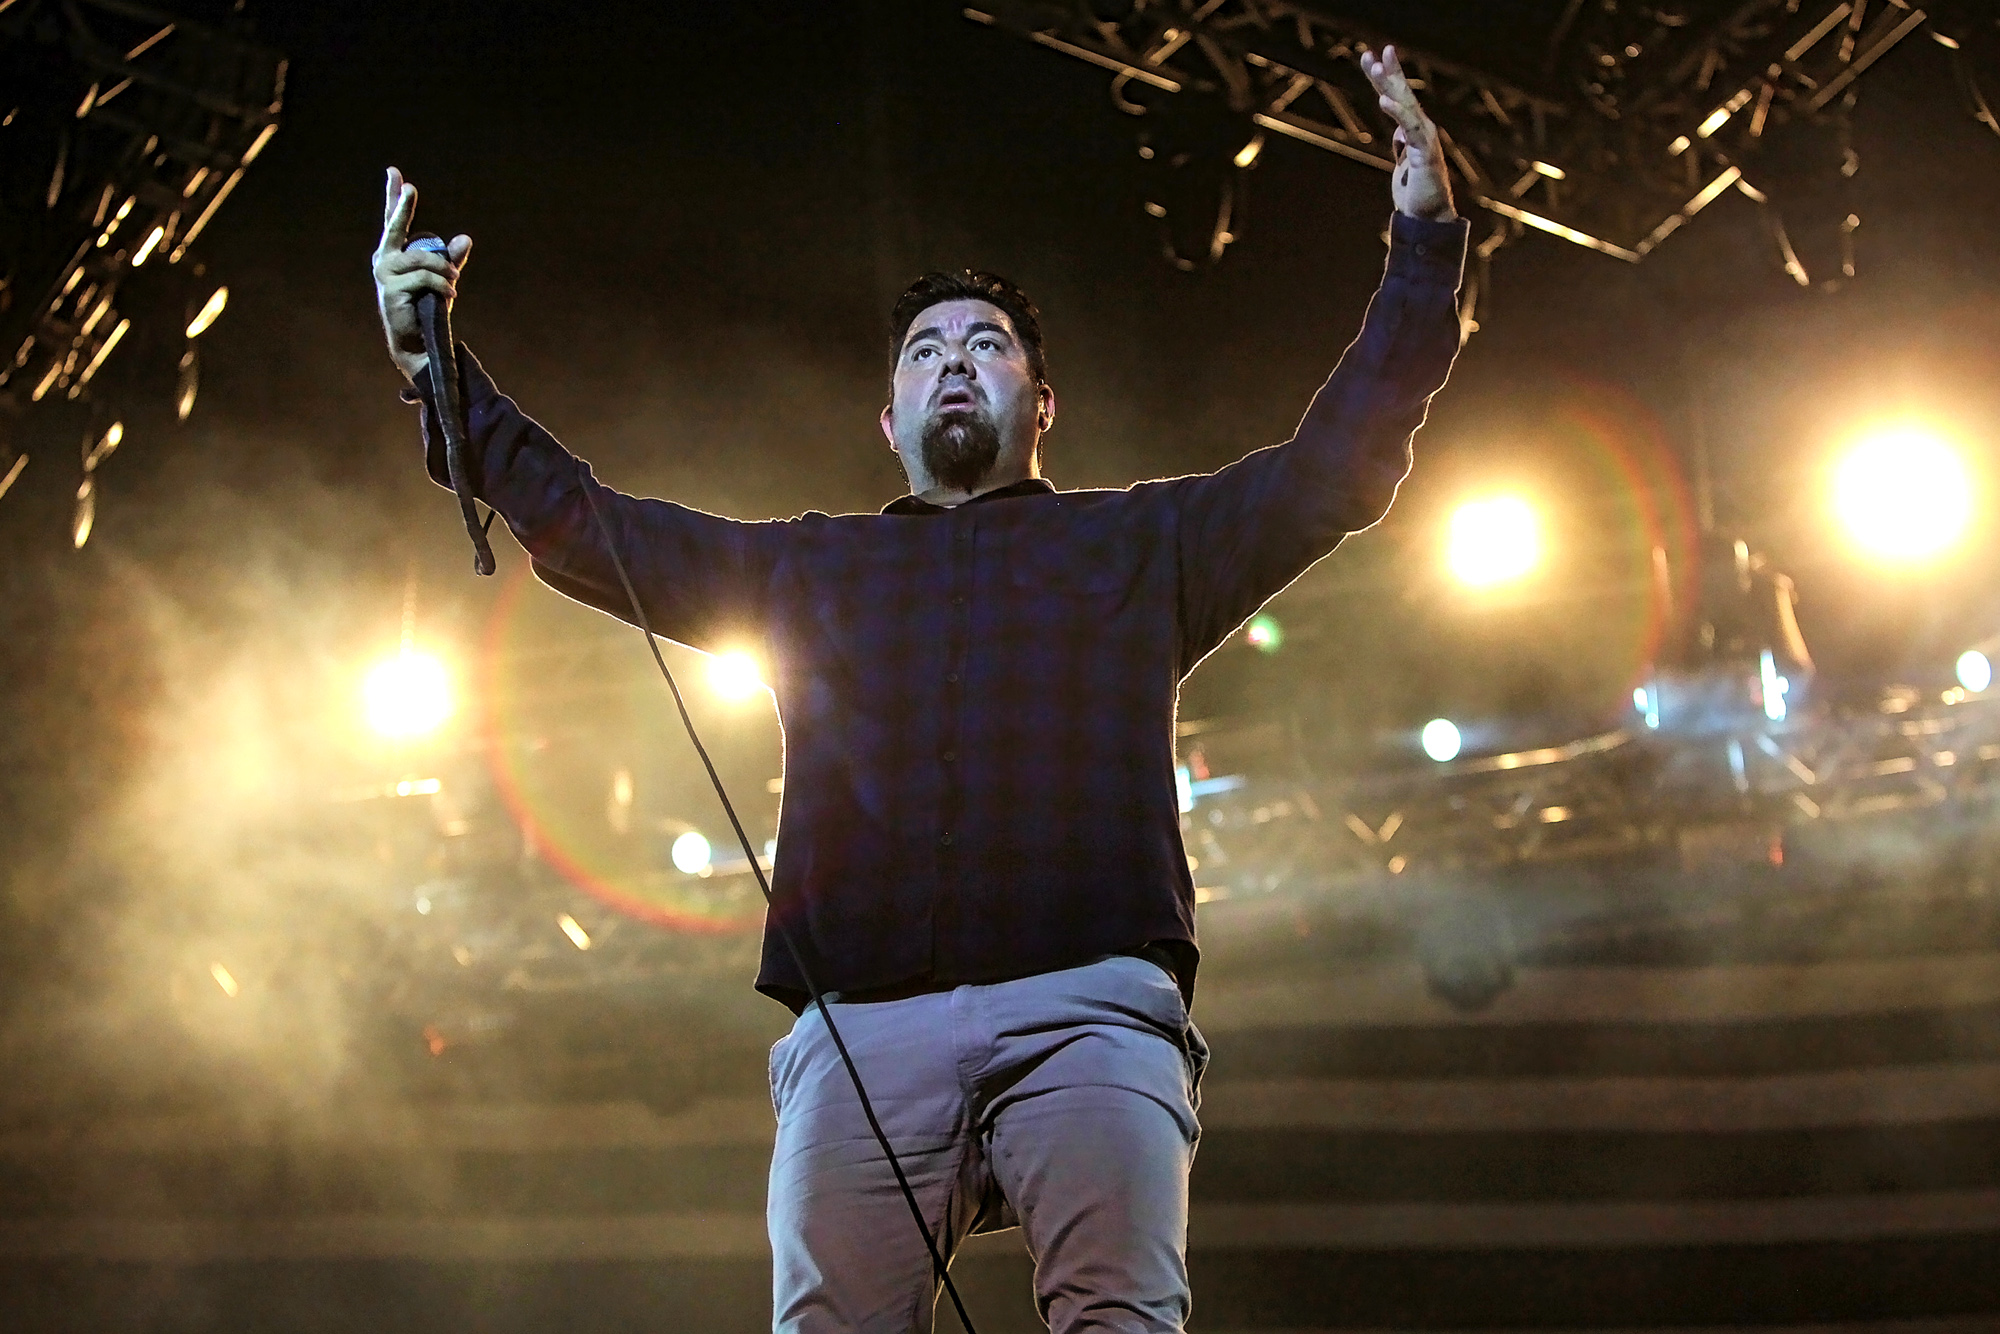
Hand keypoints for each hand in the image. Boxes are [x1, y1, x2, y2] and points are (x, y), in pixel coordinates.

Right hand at [371, 167, 472, 380]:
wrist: (417, 341)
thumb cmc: (426, 308)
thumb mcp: (441, 279)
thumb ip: (449, 258)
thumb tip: (465, 238)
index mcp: (393, 254)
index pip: (393, 221)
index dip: (393, 197)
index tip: (394, 173)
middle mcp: (384, 260)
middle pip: (395, 227)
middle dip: (403, 207)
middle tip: (410, 188)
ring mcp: (385, 275)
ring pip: (421, 259)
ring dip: (443, 269)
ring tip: (454, 280)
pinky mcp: (392, 290)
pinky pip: (424, 278)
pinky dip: (442, 284)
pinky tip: (450, 293)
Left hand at [1358, 45, 1455, 223]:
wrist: (1428, 219)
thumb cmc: (1417, 193)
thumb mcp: (1403, 163)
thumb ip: (1402, 144)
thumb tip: (1398, 133)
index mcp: (1413, 131)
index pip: (1396, 98)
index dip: (1383, 78)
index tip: (1369, 59)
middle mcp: (1421, 130)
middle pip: (1402, 95)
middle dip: (1388, 72)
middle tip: (1375, 51)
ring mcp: (1425, 140)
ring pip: (1406, 106)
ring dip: (1391, 85)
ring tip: (1377, 66)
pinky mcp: (1426, 153)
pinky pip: (1410, 129)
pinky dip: (1398, 114)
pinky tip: (1384, 100)